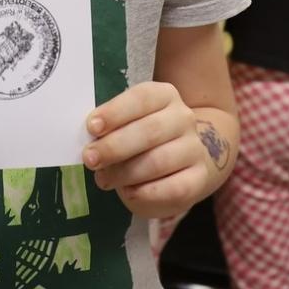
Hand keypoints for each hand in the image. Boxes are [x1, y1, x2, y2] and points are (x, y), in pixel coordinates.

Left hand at [83, 82, 217, 219]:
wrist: (185, 159)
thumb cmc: (144, 138)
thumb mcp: (129, 122)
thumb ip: (111, 127)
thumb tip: (89, 139)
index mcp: (164, 95)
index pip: (141, 98)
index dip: (115, 112)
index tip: (92, 127)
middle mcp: (183, 118)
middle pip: (150, 130)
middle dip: (114, 146)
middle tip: (90, 159)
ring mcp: (194, 148)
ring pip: (158, 161)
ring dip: (125, 173)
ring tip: (103, 179)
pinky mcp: (199, 178)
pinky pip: (174, 188)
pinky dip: (147, 192)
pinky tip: (129, 193)